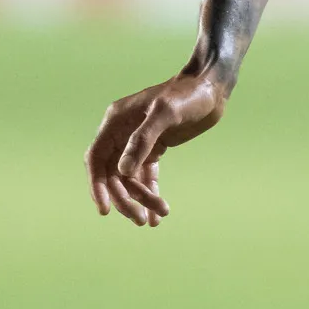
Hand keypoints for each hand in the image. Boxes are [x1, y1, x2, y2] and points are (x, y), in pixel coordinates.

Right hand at [86, 65, 232, 225]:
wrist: (211, 90)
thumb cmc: (188, 95)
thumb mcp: (166, 113)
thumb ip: (142, 140)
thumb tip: (123, 171)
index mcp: (116, 121)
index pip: (96, 158)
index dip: (97, 185)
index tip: (105, 210)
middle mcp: (121, 133)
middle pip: (112, 174)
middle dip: (124, 198)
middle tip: (139, 219)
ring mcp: (137, 142)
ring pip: (130, 179)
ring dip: (140, 199)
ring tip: (157, 215)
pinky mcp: (154, 149)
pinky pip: (146, 176)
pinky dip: (150, 193)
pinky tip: (159, 213)